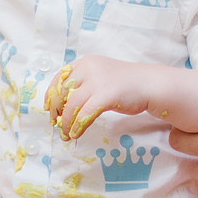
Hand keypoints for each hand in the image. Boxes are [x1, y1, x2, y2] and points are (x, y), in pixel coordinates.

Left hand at [43, 56, 166, 140]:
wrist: (148, 84)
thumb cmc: (124, 83)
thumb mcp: (99, 76)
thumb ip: (83, 84)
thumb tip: (63, 105)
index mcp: (85, 63)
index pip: (59, 78)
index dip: (51, 95)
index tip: (49, 109)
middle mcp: (89, 69)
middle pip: (62, 92)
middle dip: (56, 110)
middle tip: (56, 124)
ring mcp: (98, 81)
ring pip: (72, 105)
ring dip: (66, 122)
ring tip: (66, 134)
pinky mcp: (106, 95)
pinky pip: (85, 114)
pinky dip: (78, 125)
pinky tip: (76, 133)